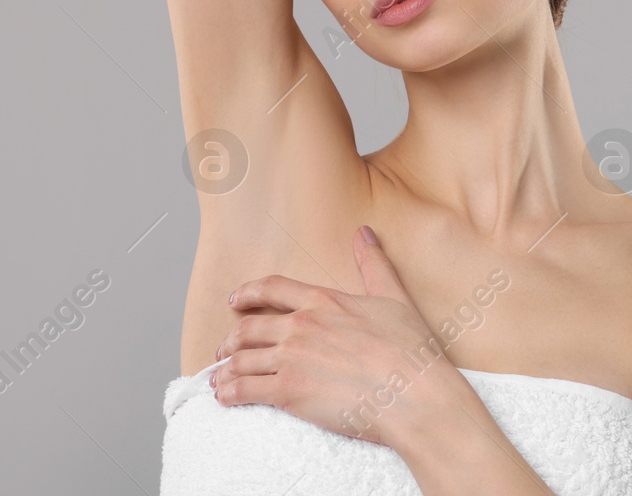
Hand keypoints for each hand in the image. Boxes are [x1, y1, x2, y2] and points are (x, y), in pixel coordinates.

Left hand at [213, 226, 460, 447]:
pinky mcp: (288, 391)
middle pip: (249, 328)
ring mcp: (291, 358)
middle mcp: (301, 326)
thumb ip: (374, 264)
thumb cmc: (409, 350)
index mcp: (323, 301)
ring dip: (225, 370)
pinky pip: (245, 390)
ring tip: (219, 380)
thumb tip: (364, 233)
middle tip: (224, 348)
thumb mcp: (393, 297)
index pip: (273, 288)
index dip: (248, 292)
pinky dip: (228, 393)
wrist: (413, 393)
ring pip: (242, 360)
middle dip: (231, 339)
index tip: (235, 299)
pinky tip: (224, 398)